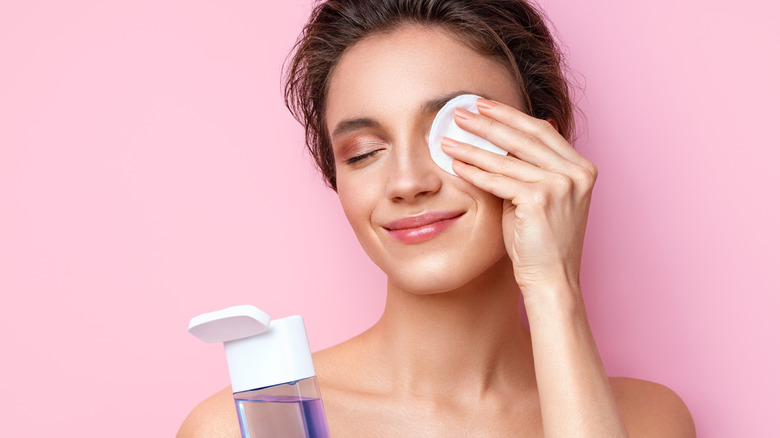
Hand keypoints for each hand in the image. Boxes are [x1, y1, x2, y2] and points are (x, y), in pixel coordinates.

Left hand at [440, 98, 597, 296]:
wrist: (552, 280)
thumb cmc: (541, 242)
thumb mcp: (540, 197)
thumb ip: (529, 169)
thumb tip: (506, 140)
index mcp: (581, 168)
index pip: (541, 131)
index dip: (510, 115)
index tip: (484, 106)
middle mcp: (576, 173)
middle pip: (524, 137)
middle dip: (488, 122)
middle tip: (460, 112)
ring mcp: (561, 185)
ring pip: (506, 159)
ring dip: (472, 147)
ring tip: (446, 140)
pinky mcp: (540, 199)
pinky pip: (498, 180)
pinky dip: (474, 172)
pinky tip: (455, 165)